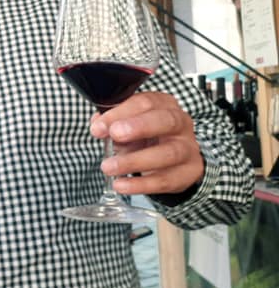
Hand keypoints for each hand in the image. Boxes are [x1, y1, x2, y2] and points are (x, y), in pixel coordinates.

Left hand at [90, 91, 204, 195]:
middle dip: (139, 126)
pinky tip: (121, 185)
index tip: (98, 127)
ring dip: (134, 161)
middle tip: (114, 135)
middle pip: (167, 120)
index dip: (120, 113)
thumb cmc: (147, 136)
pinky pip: (165, 180)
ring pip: (168, 153)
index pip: (145, 103)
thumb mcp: (129, 125)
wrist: (175, 160)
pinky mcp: (189, 172)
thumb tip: (98, 125)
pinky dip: (141, 184)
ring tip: (108, 167)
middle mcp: (181, 123)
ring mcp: (189, 148)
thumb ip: (113, 123)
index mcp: (164, 105)